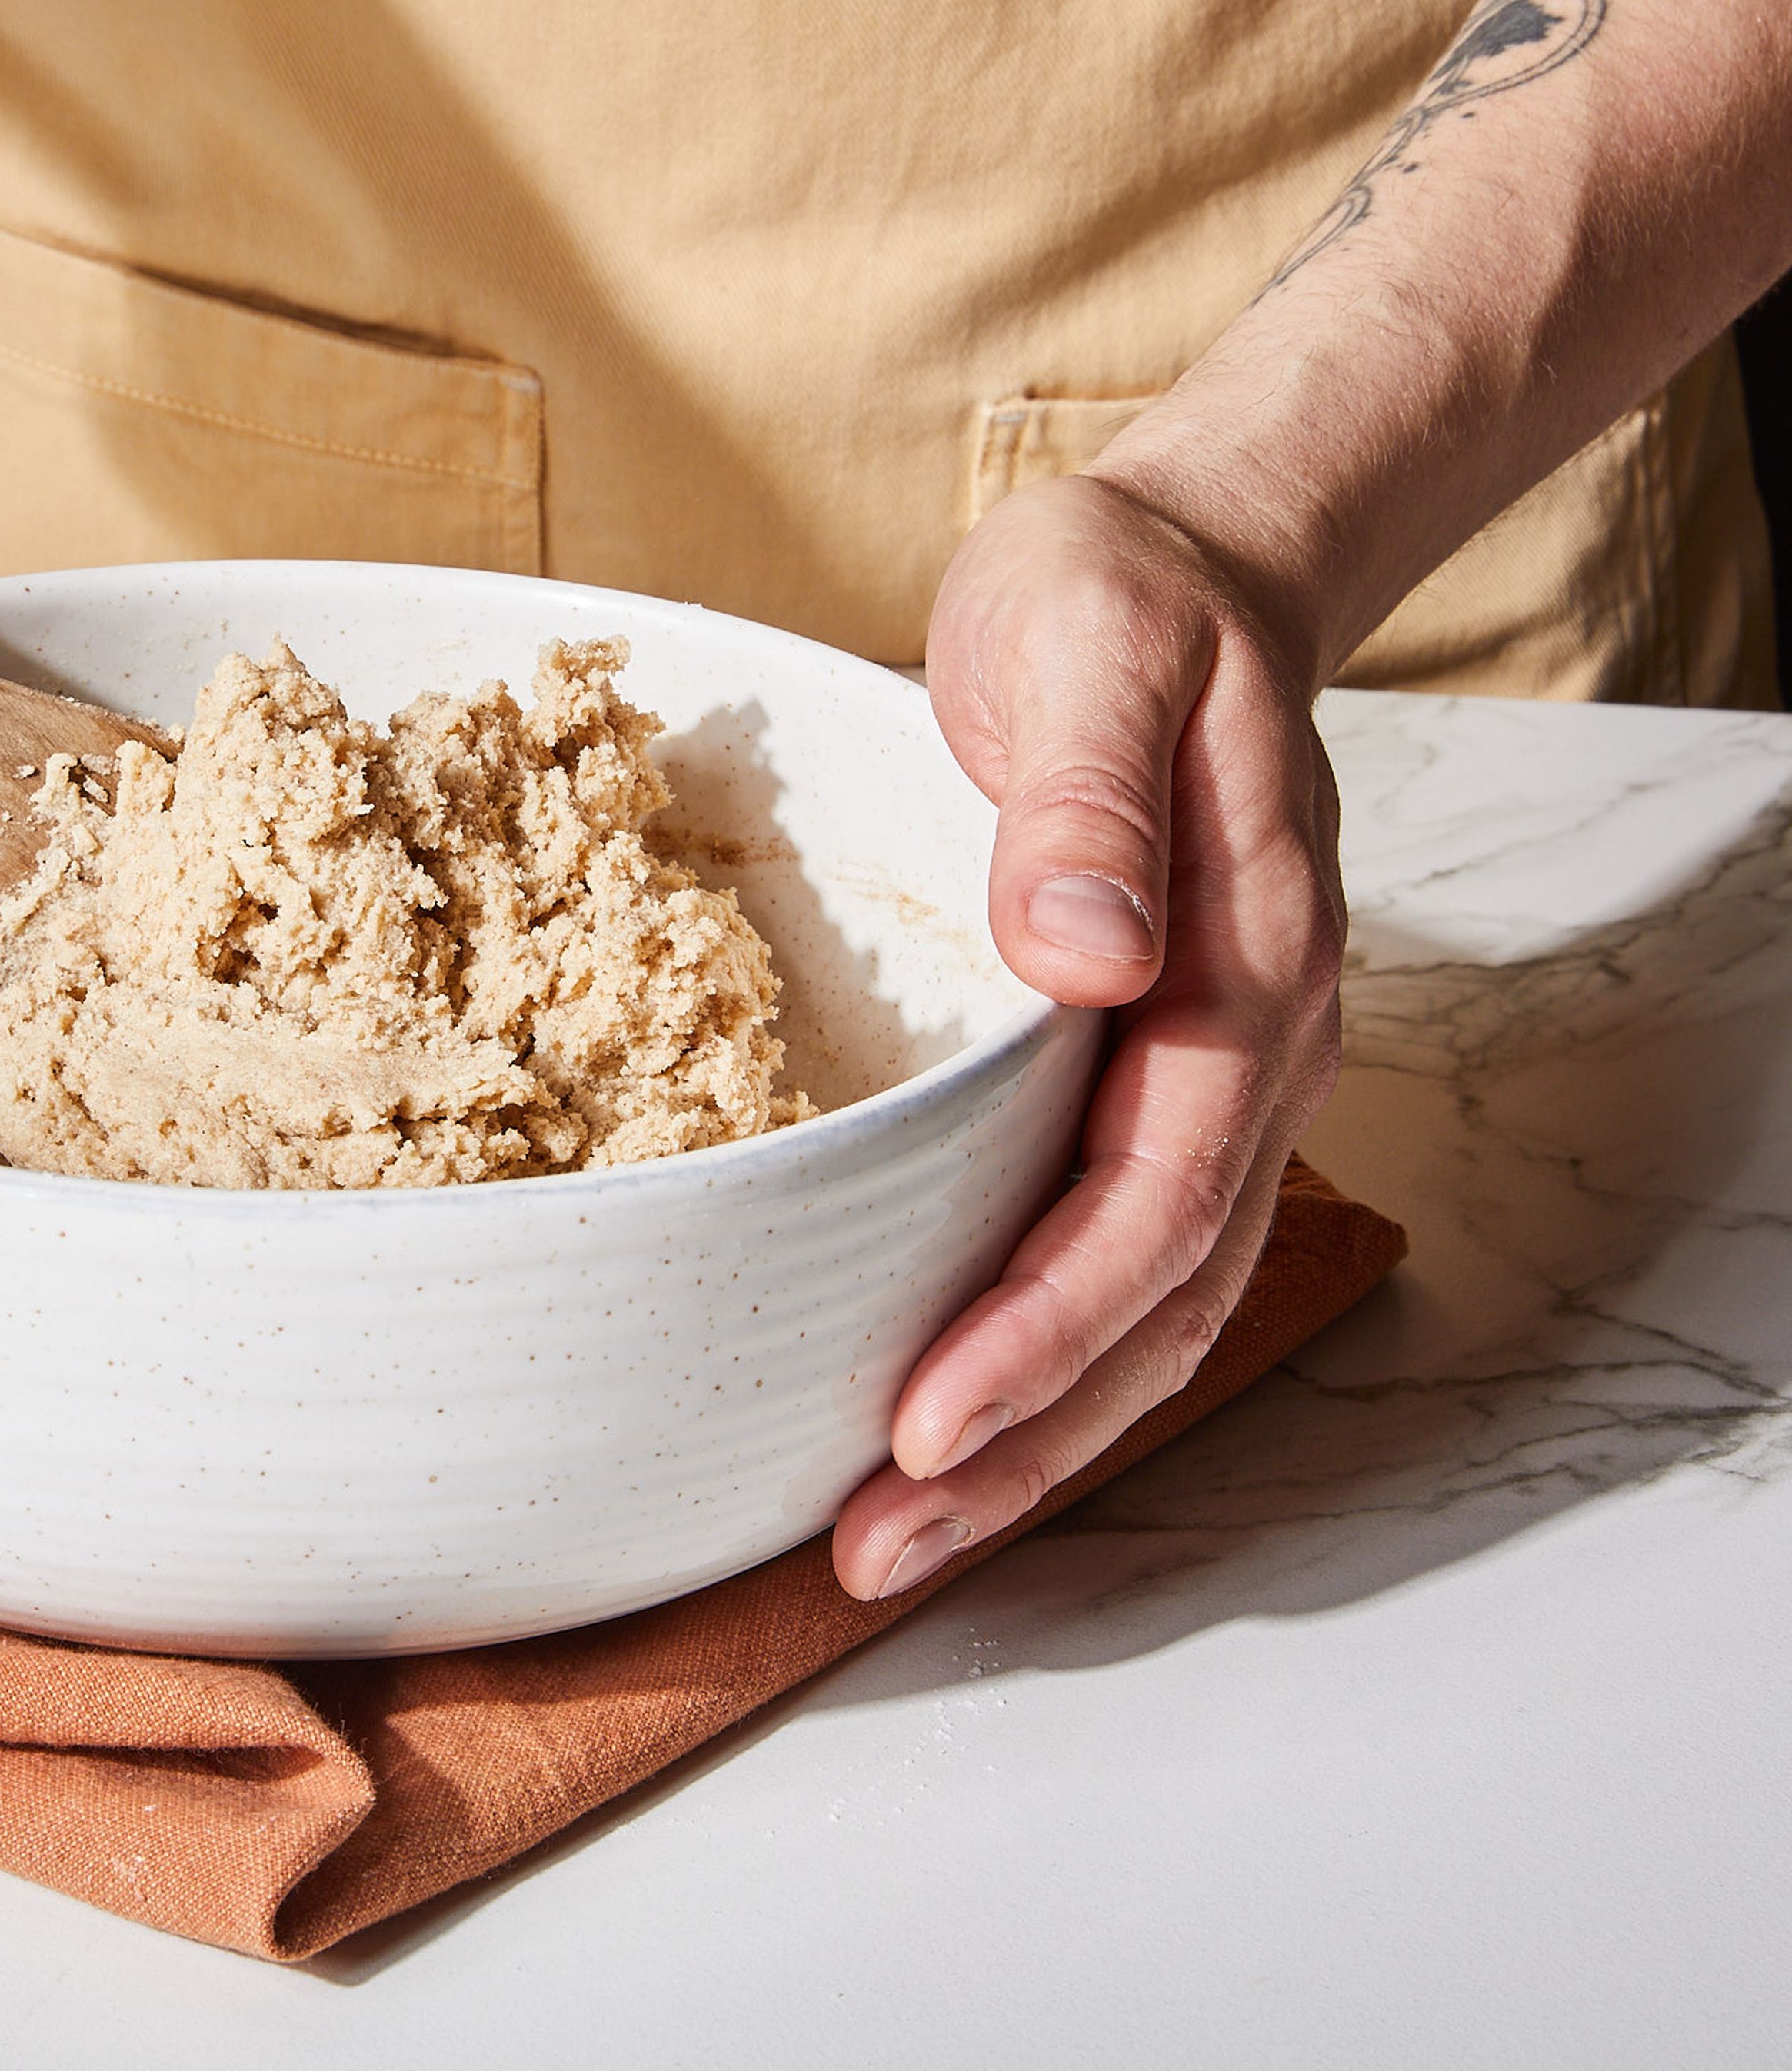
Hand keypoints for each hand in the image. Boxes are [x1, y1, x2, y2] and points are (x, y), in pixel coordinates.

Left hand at [829, 471, 1345, 1598]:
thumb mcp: (1091, 646)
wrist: (1190, 571)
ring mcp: (1214, 1075)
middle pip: (1155, 1299)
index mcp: (1243, 966)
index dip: (1044, 1326)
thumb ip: (1091, 798)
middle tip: (874, 1553)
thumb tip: (1087, 952)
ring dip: (1032, 1437)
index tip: (926, 1422)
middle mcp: (1250, 1049)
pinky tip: (942, 1416)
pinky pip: (1115, 1250)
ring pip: (1146, 1306)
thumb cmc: (1124, 602)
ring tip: (893, 1541)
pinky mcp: (1154, 1076)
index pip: (1153, 1196)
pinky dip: (1039, 1353)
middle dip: (1024, 1442)